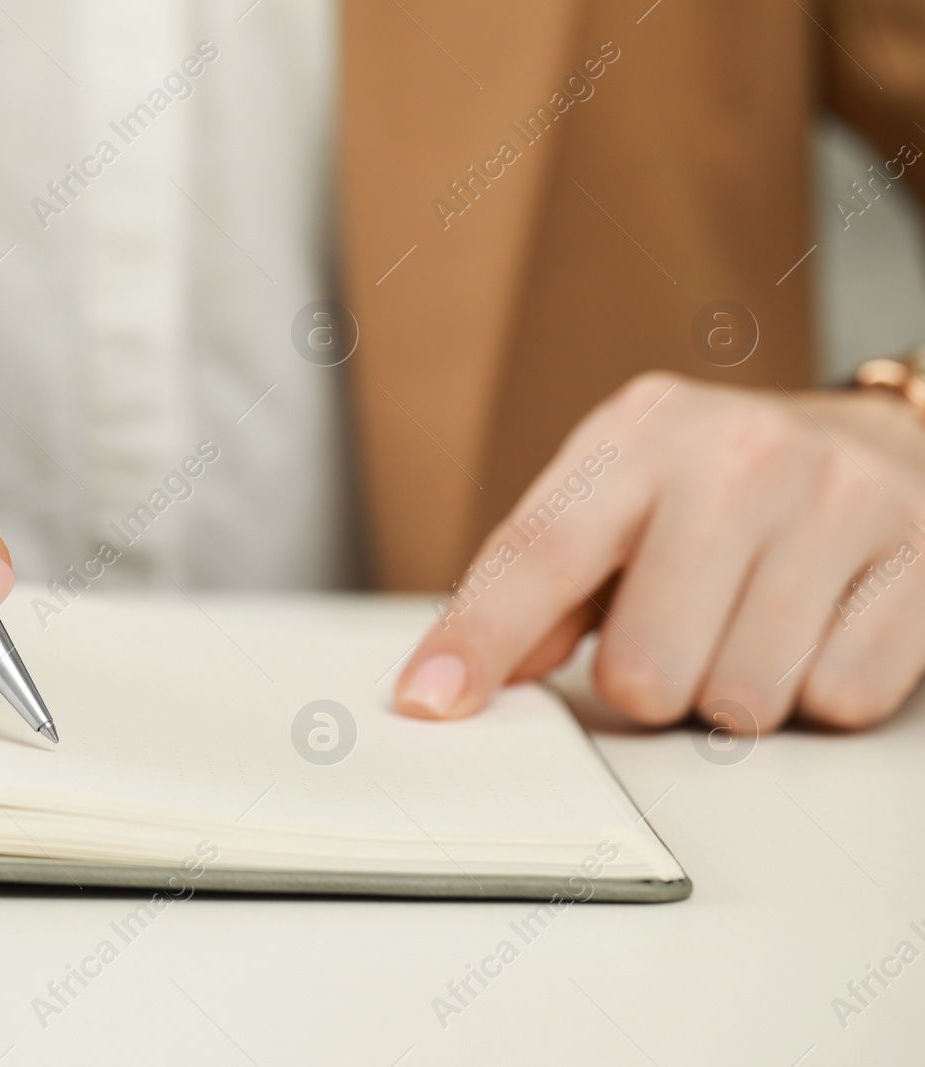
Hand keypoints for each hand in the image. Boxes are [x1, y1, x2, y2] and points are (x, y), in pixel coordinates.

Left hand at [395, 372, 924, 733]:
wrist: (880, 442)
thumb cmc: (722, 488)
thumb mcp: (617, 503)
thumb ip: (537, 588)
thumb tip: (457, 677)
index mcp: (639, 434)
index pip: (536, 553)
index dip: (480, 639)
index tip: (432, 700)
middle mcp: (736, 455)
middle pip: (643, 670)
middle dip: (651, 684)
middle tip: (679, 633)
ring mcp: (837, 500)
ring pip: (741, 700)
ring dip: (735, 693)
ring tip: (751, 626)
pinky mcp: (920, 556)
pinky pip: (839, 699)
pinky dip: (820, 690)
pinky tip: (818, 627)